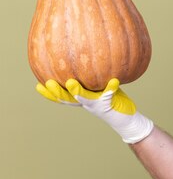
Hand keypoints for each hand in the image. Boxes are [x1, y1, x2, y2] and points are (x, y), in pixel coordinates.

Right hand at [36, 78, 153, 143]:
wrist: (128, 121)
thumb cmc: (114, 102)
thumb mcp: (102, 89)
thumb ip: (94, 79)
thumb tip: (86, 57)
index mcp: (83, 100)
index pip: (63, 97)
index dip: (50, 94)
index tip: (38, 86)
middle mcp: (88, 104)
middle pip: (69, 99)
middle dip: (57, 92)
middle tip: (47, 83)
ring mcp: (99, 105)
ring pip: (85, 99)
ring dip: (77, 92)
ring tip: (71, 82)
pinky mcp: (111, 104)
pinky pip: (110, 94)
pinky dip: (111, 87)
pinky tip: (114, 80)